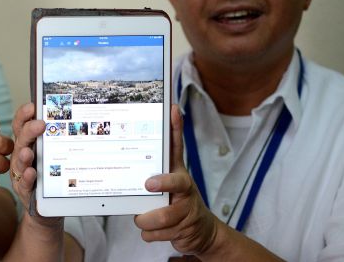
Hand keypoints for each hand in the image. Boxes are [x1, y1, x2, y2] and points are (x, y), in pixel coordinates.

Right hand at [9, 103, 46, 212]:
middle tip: (39, 124)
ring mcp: (21, 172)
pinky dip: (27, 177)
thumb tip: (64, 117)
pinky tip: (31, 172)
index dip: (24, 115)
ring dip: (24, 155)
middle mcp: (21, 154)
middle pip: (21, 139)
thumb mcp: (49, 152)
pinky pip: (24, 182)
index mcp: (26, 142)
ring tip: (30, 152)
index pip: (21, 124)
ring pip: (19, 161)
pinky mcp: (24, 189)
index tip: (32, 106)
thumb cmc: (47, 174)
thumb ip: (52, 136)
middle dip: (28, 131)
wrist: (45, 205)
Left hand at [134, 105, 217, 255]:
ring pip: (160, 215)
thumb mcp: (170, 182)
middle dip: (162, 183)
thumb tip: (149, 137)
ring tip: (142, 218)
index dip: (176, 127)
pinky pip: (155, 233)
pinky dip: (149, 234)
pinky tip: (152, 230)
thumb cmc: (178, 202)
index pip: (178, 146)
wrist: (200, 232)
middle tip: (149, 184)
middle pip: (175, 183)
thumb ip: (159, 165)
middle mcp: (184, 188)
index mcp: (178, 173)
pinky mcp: (183, 228)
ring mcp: (185, 209)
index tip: (172, 110)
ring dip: (145, 220)